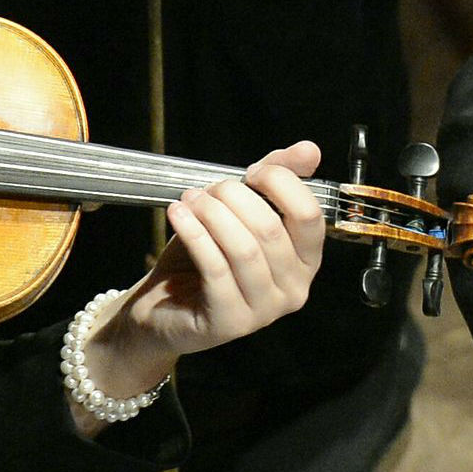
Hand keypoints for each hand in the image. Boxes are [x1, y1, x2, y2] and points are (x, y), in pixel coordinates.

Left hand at [78, 142, 324, 404]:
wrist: (163, 307)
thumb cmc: (205, 257)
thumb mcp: (238, 213)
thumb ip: (272, 181)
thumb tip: (308, 149)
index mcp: (305, 260)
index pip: (309, 214)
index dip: (278, 183)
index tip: (249, 172)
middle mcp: (295, 288)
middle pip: (270, 228)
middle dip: (232, 198)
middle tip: (203, 191)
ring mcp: (264, 311)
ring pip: (243, 248)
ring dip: (210, 214)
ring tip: (188, 200)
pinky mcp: (230, 321)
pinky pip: (216, 268)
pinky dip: (194, 234)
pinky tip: (177, 215)